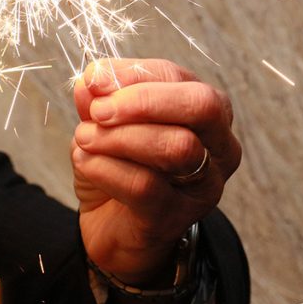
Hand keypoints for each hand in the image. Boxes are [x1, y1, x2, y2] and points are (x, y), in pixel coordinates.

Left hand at [71, 58, 240, 286]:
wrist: (112, 230)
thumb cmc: (119, 168)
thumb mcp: (107, 125)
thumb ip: (101, 100)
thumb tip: (90, 81)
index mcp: (206, 111)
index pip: (177, 77)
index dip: (133, 74)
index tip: (93, 79)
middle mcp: (218, 146)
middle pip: (201, 106)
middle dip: (144, 101)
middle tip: (98, 110)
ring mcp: (204, 185)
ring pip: (176, 146)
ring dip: (120, 137)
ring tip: (84, 137)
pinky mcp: (177, 216)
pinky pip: (145, 186)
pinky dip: (106, 168)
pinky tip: (85, 162)